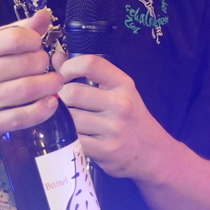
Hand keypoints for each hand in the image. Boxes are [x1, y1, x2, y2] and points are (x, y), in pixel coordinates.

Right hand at [0, 9, 62, 141]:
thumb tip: (44, 15)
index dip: (35, 41)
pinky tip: (51, 102)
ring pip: (27, 90)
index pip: (16, 38)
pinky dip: (42, 110)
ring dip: (50, 85)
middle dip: (45, 64)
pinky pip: (21, 118)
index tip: (38, 46)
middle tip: (47, 67)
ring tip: (55, 82)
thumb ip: (19, 31)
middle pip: (27, 64)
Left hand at [55, 52, 178, 181]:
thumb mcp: (118, 91)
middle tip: (59, 104)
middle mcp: (121, 103)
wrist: (152, 152)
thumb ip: (87, 74)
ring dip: (62, 119)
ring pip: (70, 117)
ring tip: (65, 120)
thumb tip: (57, 57)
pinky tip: (71, 135)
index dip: (68, 67)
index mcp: (123, 84)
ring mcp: (114, 128)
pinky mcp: (106, 150)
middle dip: (59, 98)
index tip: (62, 76)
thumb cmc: (130, 118)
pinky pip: (74, 138)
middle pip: (73, 92)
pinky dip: (67, 136)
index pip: (90, 64)